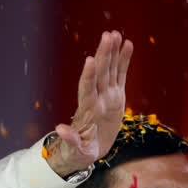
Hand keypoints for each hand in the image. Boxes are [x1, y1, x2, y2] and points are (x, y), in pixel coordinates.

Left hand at [46, 31, 133, 176]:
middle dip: (103, 55)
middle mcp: (96, 99)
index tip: (90, 60)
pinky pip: (120, 76)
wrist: (86, 151)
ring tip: (116, 34)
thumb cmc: (79, 152)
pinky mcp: (115, 97)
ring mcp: (106, 96)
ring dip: (112, 53)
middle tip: (108, 36)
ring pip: (109, 70)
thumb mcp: (76, 150)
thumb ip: (70, 139)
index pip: (87, 89)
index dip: (88, 75)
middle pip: (99, 74)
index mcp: (87, 111)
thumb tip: (59, 128)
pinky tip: (128, 45)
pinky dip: (123, 61)